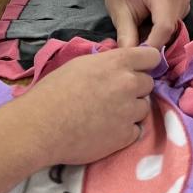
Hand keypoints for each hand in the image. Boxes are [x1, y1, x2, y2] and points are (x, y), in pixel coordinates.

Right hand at [24, 46, 158, 166]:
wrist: (41, 127)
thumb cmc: (54, 91)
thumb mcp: (82, 64)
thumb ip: (108, 63)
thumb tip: (119, 65)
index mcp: (118, 63)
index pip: (152, 57)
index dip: (145, 64)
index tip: (136, 71)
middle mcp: (129, 84)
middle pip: (148, 83)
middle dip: (135, 88)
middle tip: (114, 96)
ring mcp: (129, 112)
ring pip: (144, 108)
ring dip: (131, 110)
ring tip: (107, 115)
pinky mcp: (125, 136)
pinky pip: (136, 130)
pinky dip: (125, 131)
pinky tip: (106, 130)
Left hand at [102, 0, 190, 49]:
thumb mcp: (118, 11)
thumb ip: (126, 34)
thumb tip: (130, 57)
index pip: (164, 27)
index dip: (153, 45)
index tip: (138, 56)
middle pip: (171, 29)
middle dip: (154, 42)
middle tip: (136, 44)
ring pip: (176, 28)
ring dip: (159, 36)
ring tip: (142, 30)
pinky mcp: (186, 0)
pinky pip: (178, 23)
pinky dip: (165, 29)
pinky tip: (151, 23)